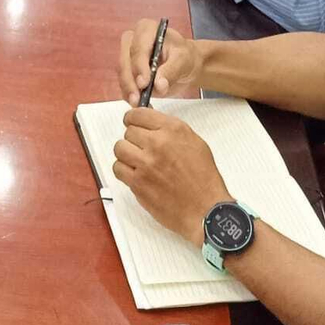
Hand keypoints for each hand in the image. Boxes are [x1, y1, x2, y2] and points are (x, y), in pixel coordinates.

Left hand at [112, 108, 230, 245]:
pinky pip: (118, 168)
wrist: (205, 210)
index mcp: (173, 130)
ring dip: (126, 154)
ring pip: (120, 148)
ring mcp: (145, 164)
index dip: (133, 119)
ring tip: (137, 161)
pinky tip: (135, 174)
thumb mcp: (194, 143)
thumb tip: (149, 123)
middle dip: (134, 139)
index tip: (132, 123)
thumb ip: (170, 130)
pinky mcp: (137, 183)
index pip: (138, 114)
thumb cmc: (204, 179)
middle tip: (142, 149)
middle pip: (128, 131)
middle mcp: (157, 143)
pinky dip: (124, 170)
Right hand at [117, 19, 202, 104]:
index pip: (138, 48)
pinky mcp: (128, 71)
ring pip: (122, 74)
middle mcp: (133, 40)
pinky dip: (129, 95)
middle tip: (137, 98)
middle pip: (125, 61)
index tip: (144, 83)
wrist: (187, 65)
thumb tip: (159, 85)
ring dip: (128, 90)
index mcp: (146, 29)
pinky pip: (124, 83)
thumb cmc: (185, 56)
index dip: (139, 66)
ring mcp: (128, 56)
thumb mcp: (183, 60)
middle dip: (130, 81)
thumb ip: (171, 71)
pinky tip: (139, 104)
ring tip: (138, 104)